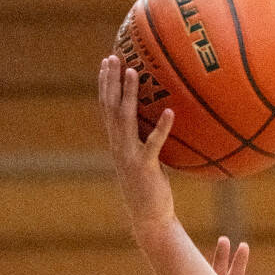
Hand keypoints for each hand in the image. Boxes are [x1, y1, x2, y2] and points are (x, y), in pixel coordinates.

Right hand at [97, 54, 176, 245]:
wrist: (149, 218)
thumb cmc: (151, 190)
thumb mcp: (147, 160)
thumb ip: (147, 141)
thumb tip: (161, 119)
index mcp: (117, 143)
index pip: (106, 107)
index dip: (105, 83)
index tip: (107, 61)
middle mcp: (119, 146)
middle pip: (110, 107)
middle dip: (110, 81)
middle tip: (113, 56)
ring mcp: (130, 156)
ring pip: (126, 119)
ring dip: (129, 95)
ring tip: (134, 72)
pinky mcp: (145, 167)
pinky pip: (154, 144)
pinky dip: (161, 128)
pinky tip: (170, 112)